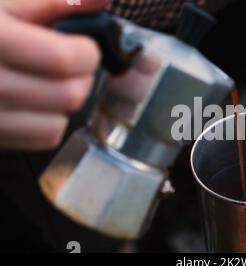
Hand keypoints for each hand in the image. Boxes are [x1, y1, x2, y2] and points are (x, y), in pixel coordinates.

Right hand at [0, 0, 108, 149]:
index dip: (87, 53)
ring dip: (66, 103)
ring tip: (51, 83)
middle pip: (69, 95)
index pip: (64, 59)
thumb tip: (103, 0)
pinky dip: (50, 122)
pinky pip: (43, 139)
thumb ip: (57, 1)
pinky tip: (36, 103)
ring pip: (59, 122)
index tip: (84, 47)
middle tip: (70, 65)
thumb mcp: (3, 3)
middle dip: (82, 78)